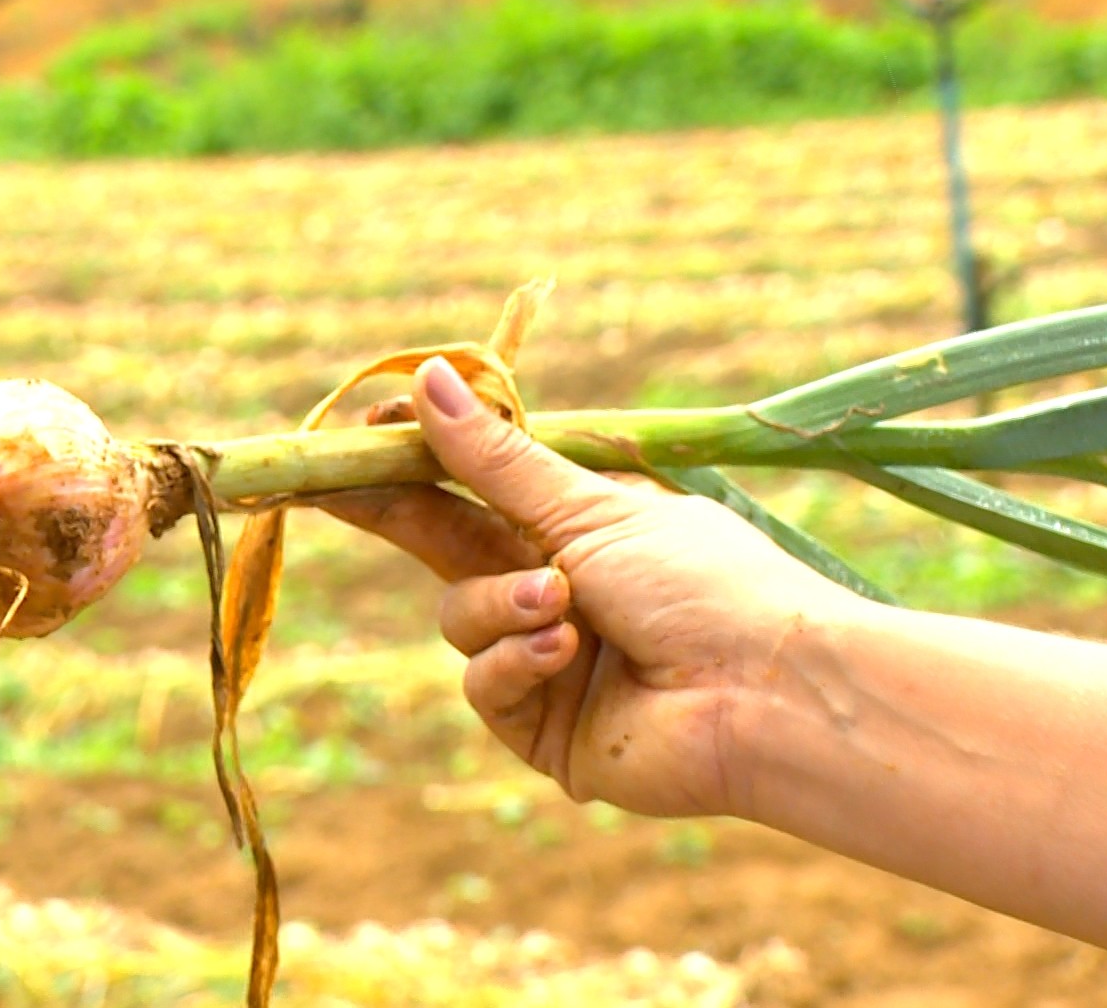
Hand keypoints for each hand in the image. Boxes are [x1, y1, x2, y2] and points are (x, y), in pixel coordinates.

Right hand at [319, 357, 865, 818]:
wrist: (769, 695)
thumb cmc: (704, 584)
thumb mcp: (591, 509)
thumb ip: (495, 461)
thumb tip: (429, 379)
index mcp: (579, 526)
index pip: (477, 483)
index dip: (423, 458)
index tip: (368, 428)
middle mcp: (557, 589)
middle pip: (447, 544)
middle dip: (399, 515)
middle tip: (337, 488)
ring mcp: (546, 661)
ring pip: (461, 618)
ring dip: (500, 606)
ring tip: (561, 606)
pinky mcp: (543, 728)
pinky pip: (484, 685)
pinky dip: (515, 662)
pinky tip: (562, 654)